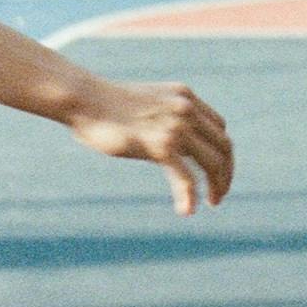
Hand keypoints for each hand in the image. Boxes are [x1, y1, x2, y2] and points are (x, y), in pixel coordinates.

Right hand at [66, 77, 234, 213]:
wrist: (81, 98)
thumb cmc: (102, 104)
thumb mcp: (144, 104)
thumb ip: (162, 117)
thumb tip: (167, 144)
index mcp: (183, 96)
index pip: (219, 128)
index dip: (221, 152)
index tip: (212, 171)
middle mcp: (186, 108)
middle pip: (223, 146)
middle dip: (225, 173)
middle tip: (217, 194)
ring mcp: (175, 126)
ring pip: (213, 163)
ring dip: (217, 186)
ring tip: (211, 203)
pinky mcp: (160, 145)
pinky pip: (186, 178)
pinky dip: (190, 196)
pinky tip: (186, 210)